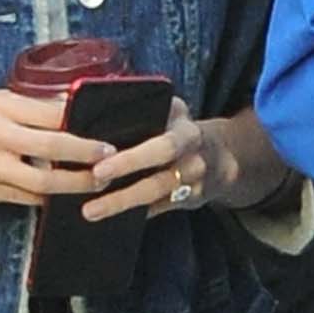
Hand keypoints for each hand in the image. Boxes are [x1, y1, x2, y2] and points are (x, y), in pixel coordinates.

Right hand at [0, 89, 107, 206]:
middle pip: (55, 146)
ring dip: (76, 184)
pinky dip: (50, 199)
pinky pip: (27, 199)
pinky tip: (67, 198)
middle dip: (89, 154)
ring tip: (97, 183)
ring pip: (44, 181)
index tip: (106, 125)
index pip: (53, 111)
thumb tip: (66, 110)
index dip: (84, 121)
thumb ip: (23, 108)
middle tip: (112, 158)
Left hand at [81, 99, 263, 221]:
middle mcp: (193, 164)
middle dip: (123, 190)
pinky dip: (130, 214)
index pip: (162, 148)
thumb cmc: (183, 130)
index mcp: (188, 136)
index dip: (131, 160)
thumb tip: (109, 95)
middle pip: (157, 181)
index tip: (100, 166)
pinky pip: (155, 210)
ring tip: (90, 211)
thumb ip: (152, 106)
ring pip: (153, 199)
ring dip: (120, 205)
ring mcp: (191, 188)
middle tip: (92, 189)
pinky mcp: (185, 204)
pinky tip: (106, 217)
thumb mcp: (176, 111)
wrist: (223, 158)